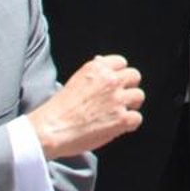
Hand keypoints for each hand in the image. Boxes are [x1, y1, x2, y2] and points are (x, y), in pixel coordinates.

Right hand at [28, 54, 145, 158]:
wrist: (50, 129)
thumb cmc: (58, 109)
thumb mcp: (75, 80)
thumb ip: (93, 72)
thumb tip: (101, 61)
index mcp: (97, 68)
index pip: (121, 62)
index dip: (118, 73)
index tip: (114, 83)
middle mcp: (110, 80)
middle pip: (134, 76)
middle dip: (129, 87)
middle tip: (121, 98)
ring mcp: (117, 99)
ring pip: (139, 96)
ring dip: (131, 105)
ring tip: (120, 112)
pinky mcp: (121, 118)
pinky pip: (137, 118)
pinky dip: (130, 124)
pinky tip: (119, 127)